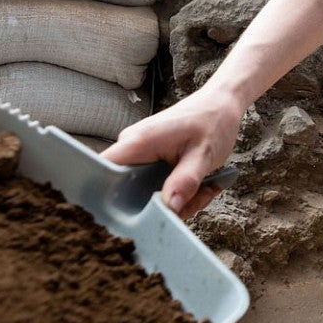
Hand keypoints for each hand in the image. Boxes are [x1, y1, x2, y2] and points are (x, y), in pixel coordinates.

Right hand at [100, 90, 241, 217]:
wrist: (221, 105)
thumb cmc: (212, 121)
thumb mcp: (203, 155)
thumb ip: (185, 183)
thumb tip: (168, 209)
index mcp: (138, 142)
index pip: (102, 171)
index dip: (104, 197)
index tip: (128, 217)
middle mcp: (132, 148)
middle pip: (127, 192)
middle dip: (162, 204)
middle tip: (196, 197)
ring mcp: (141, 156)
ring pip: (146, 194)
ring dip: (178, 199)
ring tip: (204, 187)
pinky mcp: (151, 161)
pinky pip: (157, 187)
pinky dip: (180, 191)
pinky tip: (201, 185)